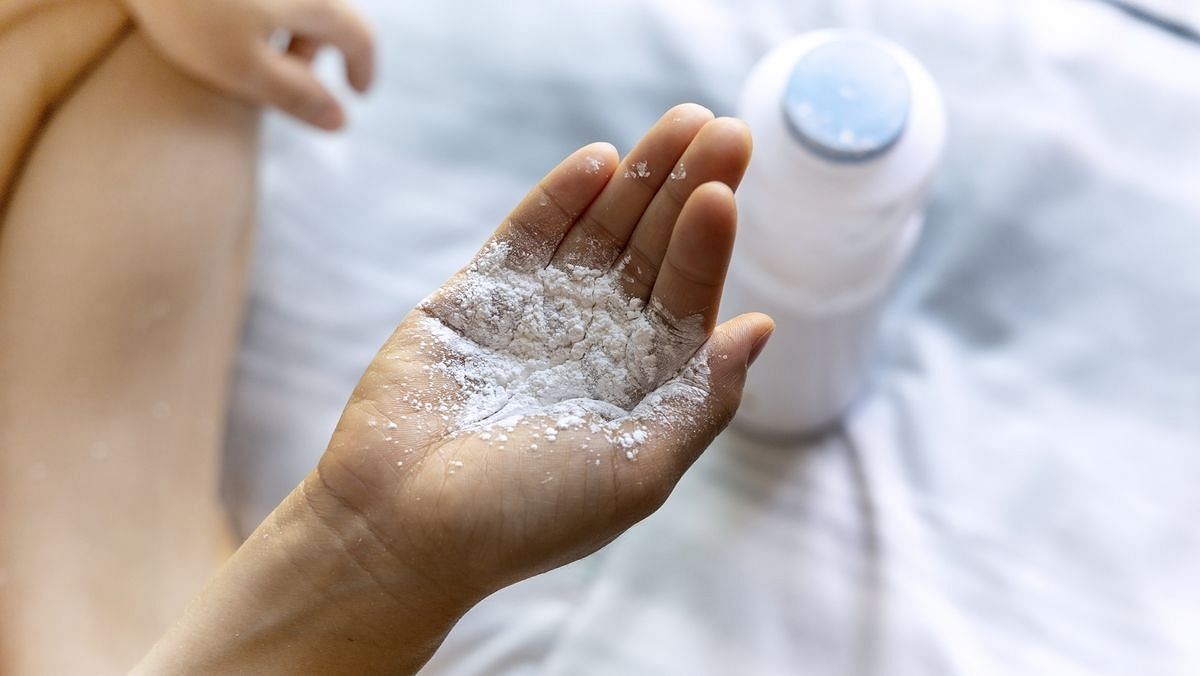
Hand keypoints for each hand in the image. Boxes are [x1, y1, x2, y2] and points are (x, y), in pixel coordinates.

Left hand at [122, 0, 373, 128]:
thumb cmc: (184, 5)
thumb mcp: (240, 64)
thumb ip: (294, 95)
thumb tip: (341, 123)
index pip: (361, 37)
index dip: (363, 69)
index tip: (356, 92)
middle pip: (327, 12)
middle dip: (310, 48)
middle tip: (275, 80)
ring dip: (281, 24)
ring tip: (238, 45)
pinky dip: (256, 5)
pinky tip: (219, 13)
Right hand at [316, 104, 772, 600]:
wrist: (402, 526)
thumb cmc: (526, 516)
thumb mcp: (638, 470)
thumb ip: (702, 400)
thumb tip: (762, 326)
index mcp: (643, 380)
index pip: (689, 293)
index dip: (711, 241)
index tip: (726, 189)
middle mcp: (599, 338)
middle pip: (653, 246)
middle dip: (689, 187)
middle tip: (723, 129)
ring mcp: (540, 310)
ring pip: (599, 227)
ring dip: (639, 174)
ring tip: (678, 124)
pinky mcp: (481, 293)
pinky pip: (529, 232)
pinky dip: (561, 196)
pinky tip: (601, 162)